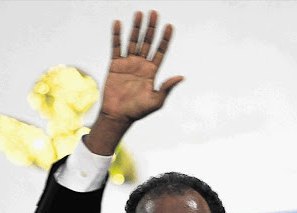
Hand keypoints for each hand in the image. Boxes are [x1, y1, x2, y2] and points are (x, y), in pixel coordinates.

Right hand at [85, 11, 183, 154]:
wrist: (118, 115)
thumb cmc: (138, 111)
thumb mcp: (156, 101)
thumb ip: (167, 88)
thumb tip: (181, 77)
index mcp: (152, 72)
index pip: (160, 52)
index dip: (165, 39)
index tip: (170, 26)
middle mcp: (141, 65)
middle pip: (148, 42)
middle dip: (151, 28)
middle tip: (154, 12)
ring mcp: (128, 64)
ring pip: (133, 41)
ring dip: (136, 27)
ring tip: (139, 13)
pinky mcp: (115, 65)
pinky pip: (116, 47)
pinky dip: (116, 35)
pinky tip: (118, 23)